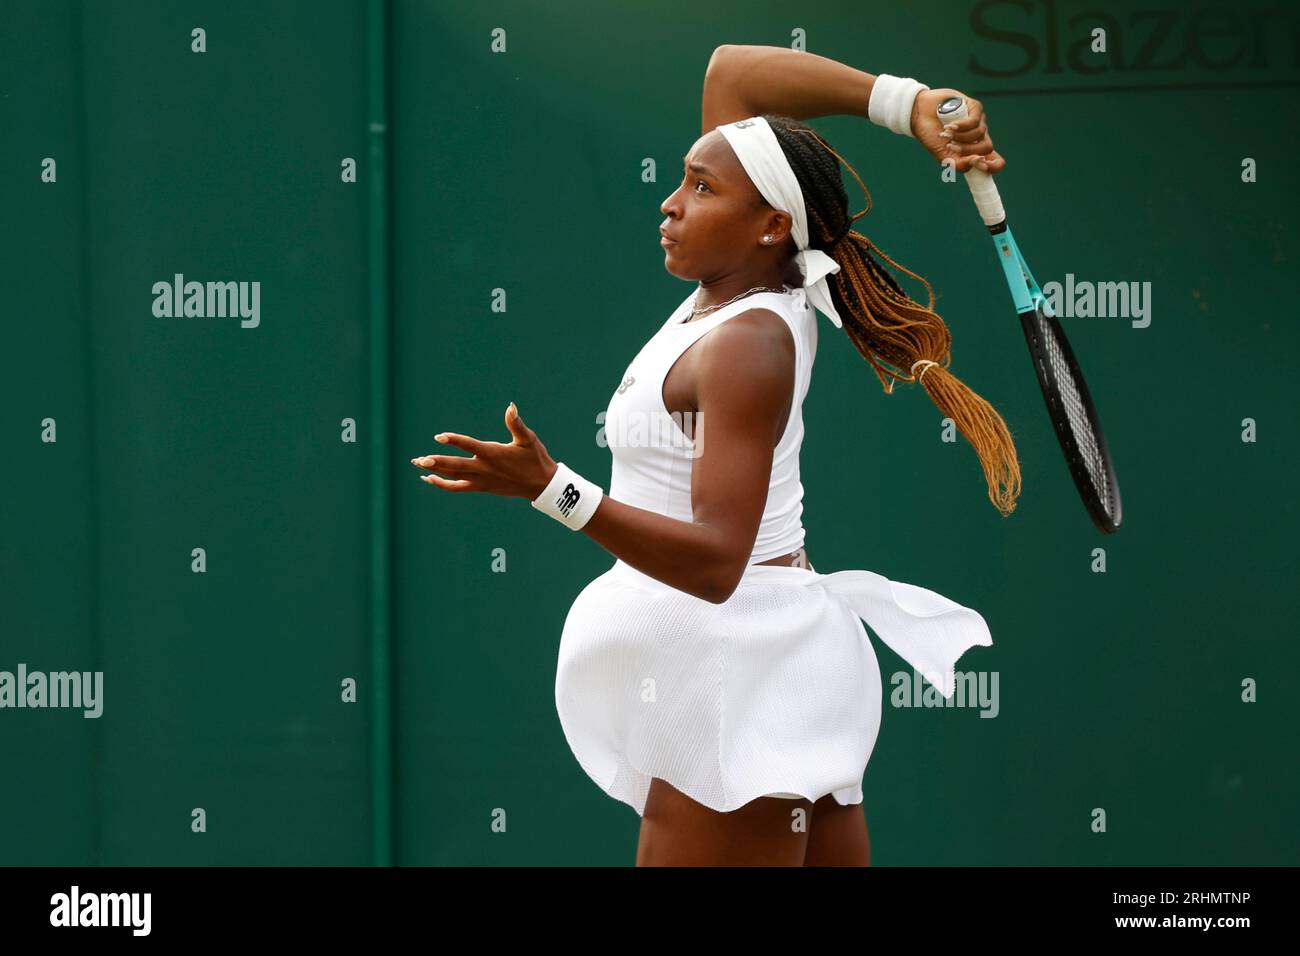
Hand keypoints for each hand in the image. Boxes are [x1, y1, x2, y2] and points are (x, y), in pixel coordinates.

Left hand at [411, 402, 557, 498]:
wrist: (541, 485)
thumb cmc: (535, 459)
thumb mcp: (528, 439)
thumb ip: (516, 424)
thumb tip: (510, 406)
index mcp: (494, 454)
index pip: (470, 446)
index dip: (454, 440)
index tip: (439, 436)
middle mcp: (485, 468)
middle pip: (456, 466)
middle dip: (437, 462)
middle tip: (418, 459)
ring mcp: (481, 480)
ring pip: (453, 477)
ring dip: (435, 471)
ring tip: (418, 464)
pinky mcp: (481, 487)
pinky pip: (458, 488)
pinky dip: (443, 484)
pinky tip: (430, 479)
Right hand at [910, 88, 1005, 174]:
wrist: (919, 115)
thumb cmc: (931, 136)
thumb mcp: (943, 156)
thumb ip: (959, 164)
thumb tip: (977, 161)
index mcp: (974, 151)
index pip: (995, 161)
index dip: (994, 166)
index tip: (983, 167)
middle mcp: (979, 137)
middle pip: (987, 148)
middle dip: (969, 150)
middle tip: (951, 147)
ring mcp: (978, 121)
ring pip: (980, 134)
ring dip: (961, 137)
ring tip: (946, 134)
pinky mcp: (974, 108)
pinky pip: (975, 121)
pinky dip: (961, 126)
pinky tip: (950, 126)